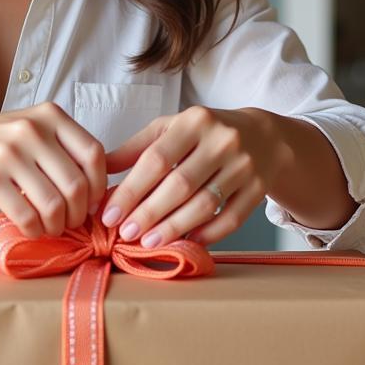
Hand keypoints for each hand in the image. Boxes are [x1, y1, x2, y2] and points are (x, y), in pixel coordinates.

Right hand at [0, 103, 106, 239]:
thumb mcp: (29, 128)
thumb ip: (61, 147)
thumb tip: (100, 186)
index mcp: (48, 115)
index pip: (93, 154)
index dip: (98, 185)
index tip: (90, 201)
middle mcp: (30, 130)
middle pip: (76, 184)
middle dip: (78, 213)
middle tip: (71, 222)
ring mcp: (8, 153)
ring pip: (54, 204)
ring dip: (57, 225)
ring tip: (50, 228)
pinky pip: (26, 216)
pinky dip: (34, 230)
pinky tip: (30, 229)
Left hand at [100, 106, 287, 247]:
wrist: (262, 136)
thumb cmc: (204, 133)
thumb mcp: (170, 128)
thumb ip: (136, 148)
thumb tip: (101, 170)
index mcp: (194, 121)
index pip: (156, 159)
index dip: (131, 190)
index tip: (110, 214)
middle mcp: (222, 140)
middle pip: (180, 184)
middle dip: (149, 213)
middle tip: (127, 234)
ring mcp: (244, 165)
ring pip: (205, 204)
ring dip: (175, 227)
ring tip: (150, 243)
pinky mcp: (259, 188)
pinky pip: (232, 217)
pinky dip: (209, 234)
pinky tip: (189, 243)